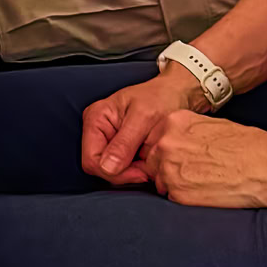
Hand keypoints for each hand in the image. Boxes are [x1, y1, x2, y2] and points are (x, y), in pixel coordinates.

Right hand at [80, 68, 206, 184]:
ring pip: (111, 171)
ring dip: (133, 172)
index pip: (91, 159)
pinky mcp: (119, 147)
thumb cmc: (160, 98)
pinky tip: (149, 161)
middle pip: (99, 167)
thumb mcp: (144, 118)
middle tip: (149, 168)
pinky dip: (137, 169)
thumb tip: (107, 168)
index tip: (140, 172)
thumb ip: (125, 143)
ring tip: (151, 160)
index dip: (114, 172)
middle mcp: (97, 130)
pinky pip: (122, 168)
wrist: (175, 94)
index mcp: (95, 118)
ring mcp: (107, 139)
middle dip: (125, 172)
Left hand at [144, 112, 266, 208]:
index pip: (153, 139)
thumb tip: (176, 142)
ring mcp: (169, 169)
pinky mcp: (178, 194)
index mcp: (172, 122)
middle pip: (152, 160)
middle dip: (164, 167)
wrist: (265, 166)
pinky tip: (202, 192)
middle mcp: (165, 143)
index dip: (163, 151)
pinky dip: (183, 197)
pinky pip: (171, 197)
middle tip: (188, 172)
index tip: (174, 157)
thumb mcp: (208, 125)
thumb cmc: (246, 144)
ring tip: (198, 183)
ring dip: (172, 183)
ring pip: (159, 180)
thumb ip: (184, 132)